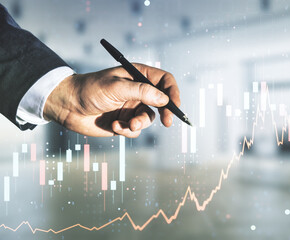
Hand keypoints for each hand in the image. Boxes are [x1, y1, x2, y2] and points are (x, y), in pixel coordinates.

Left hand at [43, 63, 180, 136]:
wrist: (67, 106)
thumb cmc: (89, 90)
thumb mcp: (117, 87)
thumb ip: (142, 92)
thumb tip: (164, 99)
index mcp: (137, 76)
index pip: (164, 81)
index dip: (172, 92)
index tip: (174, 105)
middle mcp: (137, 92)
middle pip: (162, 102)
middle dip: (165, 113)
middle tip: (167, 122)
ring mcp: (131, 107)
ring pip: (148, 119)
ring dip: (140, 123)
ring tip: (127, 124)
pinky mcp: (124, 122)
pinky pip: (135, 130)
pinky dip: (127, 130)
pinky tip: (113, 125)